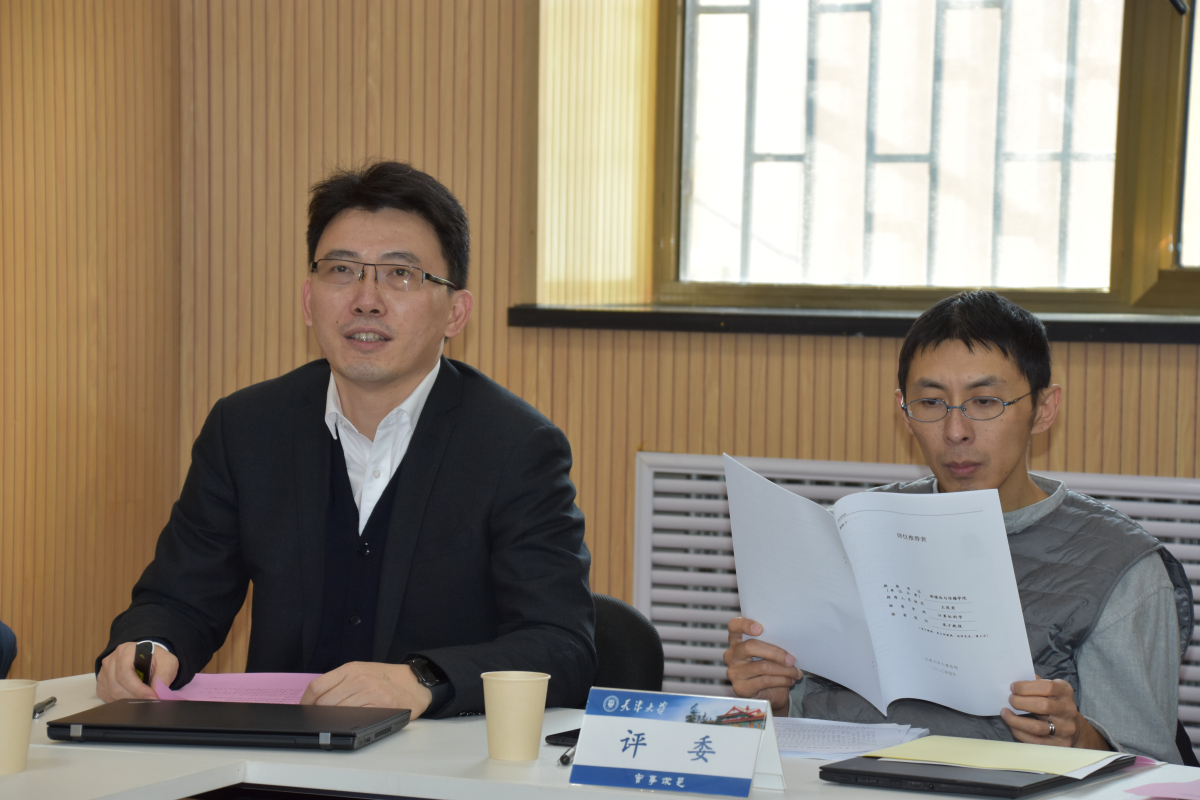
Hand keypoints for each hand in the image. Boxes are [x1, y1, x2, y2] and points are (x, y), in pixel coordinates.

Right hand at [97, 642, 178, 702]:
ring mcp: (104, 672)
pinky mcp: (102, 683)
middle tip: (149, 702)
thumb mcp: (167, 662)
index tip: (152, 697)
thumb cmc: (156, 659)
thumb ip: (163, 676)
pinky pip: (108, 697)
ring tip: (143, 701)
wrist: (148, 658)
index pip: (126, 672)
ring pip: (112, 692)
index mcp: (126, 651)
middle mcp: (111, 660)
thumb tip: (157, 693)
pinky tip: (133, 700)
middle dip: (135, 696)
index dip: (138, 688)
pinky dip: (121, 702)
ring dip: (129, 700)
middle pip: (117, 684)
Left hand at [301, 662, 432, 718]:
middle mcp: (358, 678)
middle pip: (324, 702)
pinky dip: (349, 723)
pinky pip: (355, 717)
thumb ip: (340, 682)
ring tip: (337, 722)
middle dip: (319, 715)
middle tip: (322, 720)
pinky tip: (352, 722)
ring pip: (337, 711)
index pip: (317, 686)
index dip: (306, 702)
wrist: (414, 683)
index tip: (305, 711)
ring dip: (334, 720)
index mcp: (350, 669)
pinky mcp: (381, 704)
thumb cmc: (386, 680)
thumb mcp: (361, 672)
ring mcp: (370, 690)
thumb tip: (315, 702)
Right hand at [723, 617, 800, 715]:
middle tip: (791, 659)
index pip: (734, 626)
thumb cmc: (769, 667)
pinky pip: (765, 681)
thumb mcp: (769, 652)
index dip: (745, 624)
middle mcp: (731, 655)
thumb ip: (771, 643)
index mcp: (736, 641)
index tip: (760, 628)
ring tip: (796, 672)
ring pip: (762, 666)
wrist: (769, 694)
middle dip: (775, 652)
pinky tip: (790, 680)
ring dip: (784, 670)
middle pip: (750, 647)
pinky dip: (782, 680)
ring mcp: (734, 672)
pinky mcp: (740, 688)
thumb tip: (788, 640)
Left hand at [1001, 678, 1109, 749]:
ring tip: (1005, 713)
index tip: (1013, 687)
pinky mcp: (1059, 745)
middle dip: (1020, 702)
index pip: (1047, 687)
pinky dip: (1019, 732)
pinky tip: (1013, 725)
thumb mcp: (1050, 689)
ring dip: (1015, 720)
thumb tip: (1013, 681)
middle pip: (1042, 706)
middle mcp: (1068, 710)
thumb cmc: (1053, 702)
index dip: (1026, 687)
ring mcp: (1066, 729)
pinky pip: (1034, 741)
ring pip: (1036, 727)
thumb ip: (1035, 683)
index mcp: (1065, 692)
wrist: (1073, 727)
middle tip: (1010, 700)